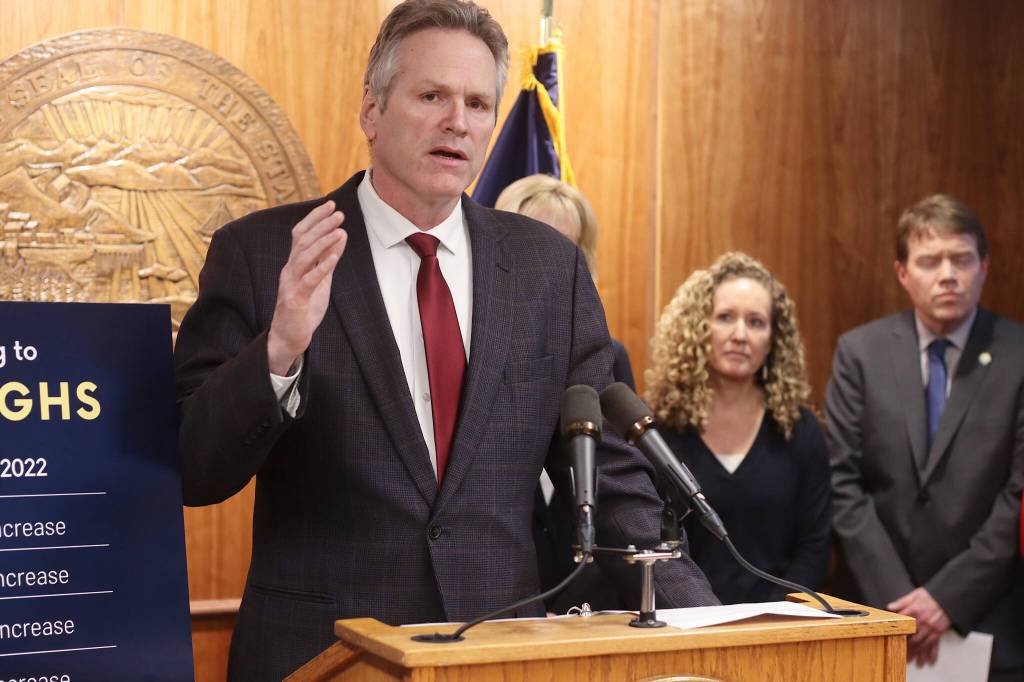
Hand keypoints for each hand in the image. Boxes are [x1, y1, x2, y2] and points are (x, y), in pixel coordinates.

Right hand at [267, 201, 346, 374]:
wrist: (288, 338)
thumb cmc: (304, 308)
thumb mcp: (320, 280)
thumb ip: (327, 260)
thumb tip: (340, 236)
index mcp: (294, 264)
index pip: (301, 234)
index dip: (315, 218)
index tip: (331, 204)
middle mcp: (289, 270)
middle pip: (302, 241)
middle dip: (321, 225)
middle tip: (339, 213)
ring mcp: (290, 284)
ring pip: (304, 257)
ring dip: (323, 242)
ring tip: (340, 230)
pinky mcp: (295, 300)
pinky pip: (309, 280)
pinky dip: (322, 266)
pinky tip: (334, 256)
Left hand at [888, 587, 949, 666]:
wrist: (948, 597)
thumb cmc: (930, 596)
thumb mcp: (914, 595)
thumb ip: (901, 602)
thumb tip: (890, 607)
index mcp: (915, 611)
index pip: (902, 625)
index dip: (896, 633)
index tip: (890, 639)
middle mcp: (924, 622)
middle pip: (912, 639)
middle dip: (906, 649)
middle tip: (899, 655)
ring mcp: (932, 629)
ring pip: (922, 645)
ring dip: (916, 654)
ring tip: (910, 662)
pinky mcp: (939, 632)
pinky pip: (935, 645)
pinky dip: (932, 655)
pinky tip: (928, 662)